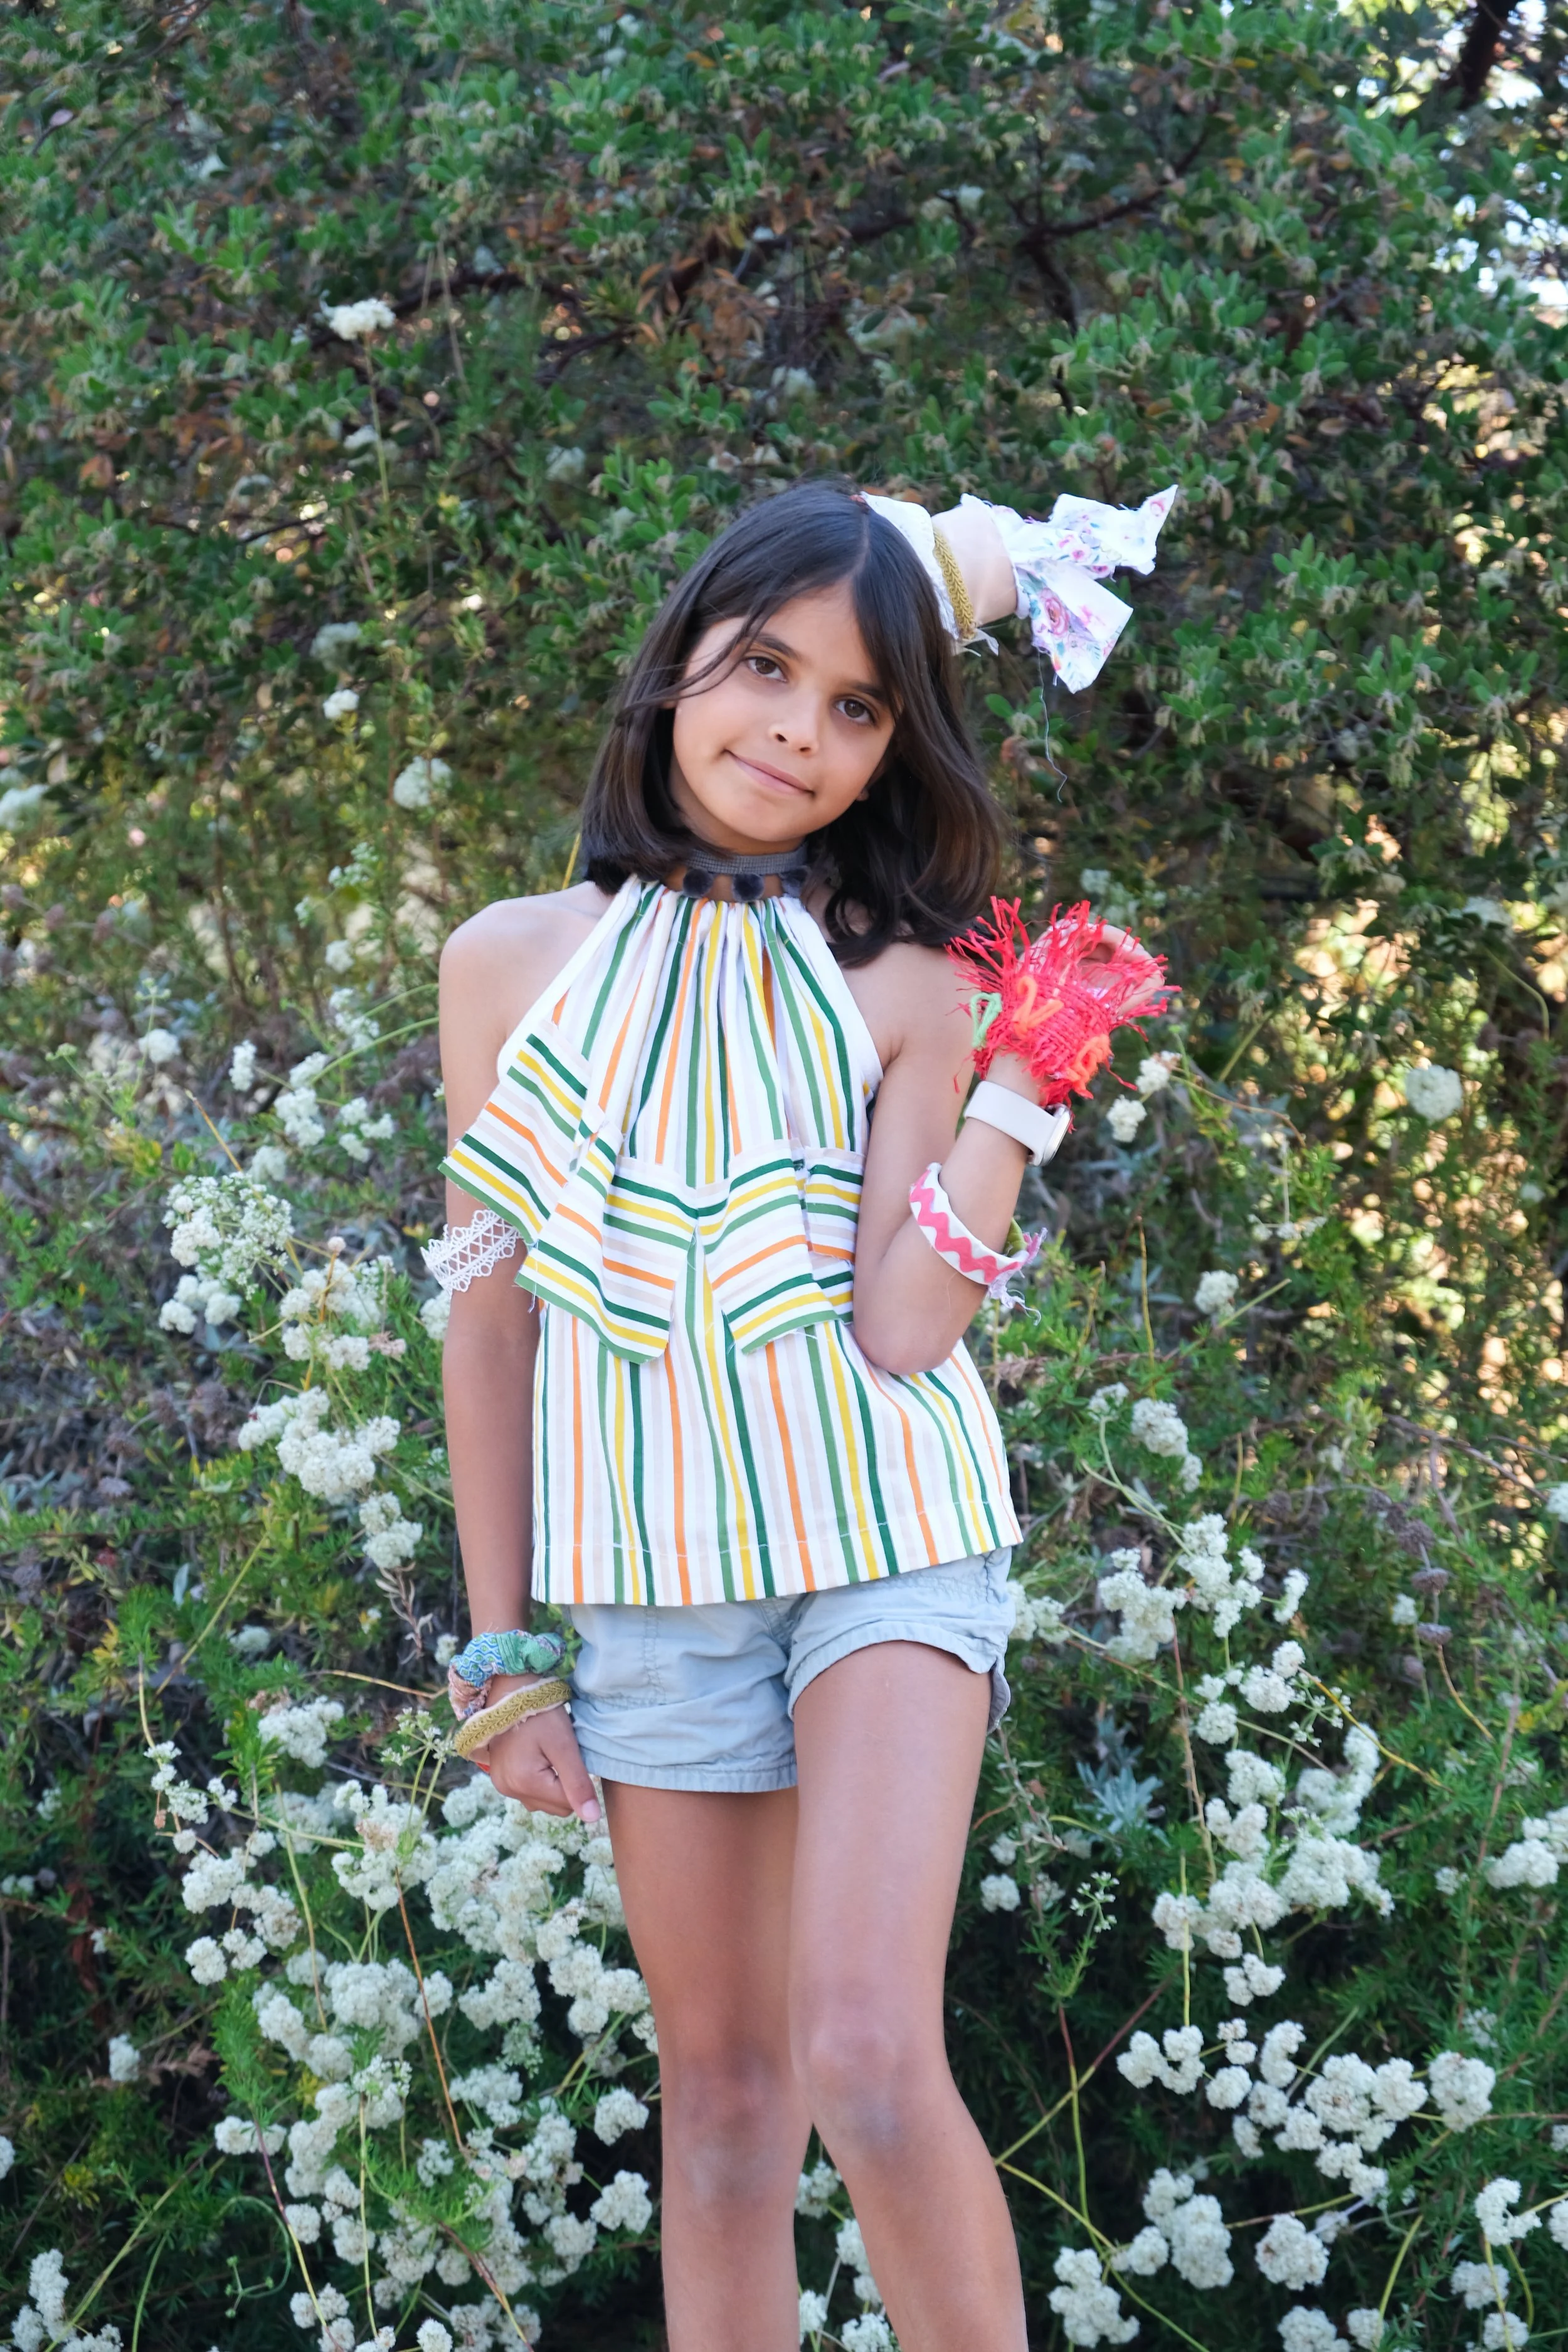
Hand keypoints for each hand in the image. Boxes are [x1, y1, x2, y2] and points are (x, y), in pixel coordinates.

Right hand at [468, 1674, 600, 1822]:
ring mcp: (502, 1786)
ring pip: (543, 1802)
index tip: (574, 1757)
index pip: (569, 1805)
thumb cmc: (541, 1714)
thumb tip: (592, 1819)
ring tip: (549, 1754)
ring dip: (553, 1784)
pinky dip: (540, 1780)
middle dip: (565, 1786)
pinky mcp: (500, 1779)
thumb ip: (578, 1784)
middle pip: (556, 1808)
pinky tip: (538, 1758)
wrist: (511, 1692)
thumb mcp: (564, 1746)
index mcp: (525, 1783)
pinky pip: (529, 1793)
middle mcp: (509, 1790)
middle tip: (562, 1755)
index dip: (579, 1783)